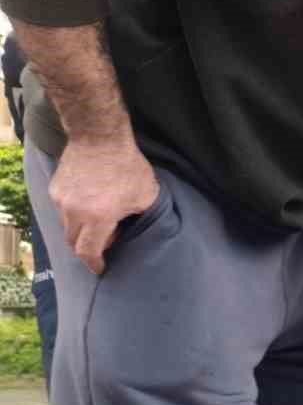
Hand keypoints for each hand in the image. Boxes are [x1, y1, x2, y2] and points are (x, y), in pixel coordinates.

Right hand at [50, 135, 157, 274]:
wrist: (99, 136)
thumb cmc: (128, 166)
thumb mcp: (146, 196)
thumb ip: (138, 217)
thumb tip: (131, 228)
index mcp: (98, 218)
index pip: (88, 252)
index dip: (94, 263)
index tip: (100, 268)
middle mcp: (74, 212)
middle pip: (74, 242)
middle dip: (88, 248)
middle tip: (105, 244)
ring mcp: (61, 199)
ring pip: (66, 226)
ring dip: (81, 231)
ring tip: (100, 222)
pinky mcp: (55, 188)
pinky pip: (62, 210)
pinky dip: (74, 214)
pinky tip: (90, 206)